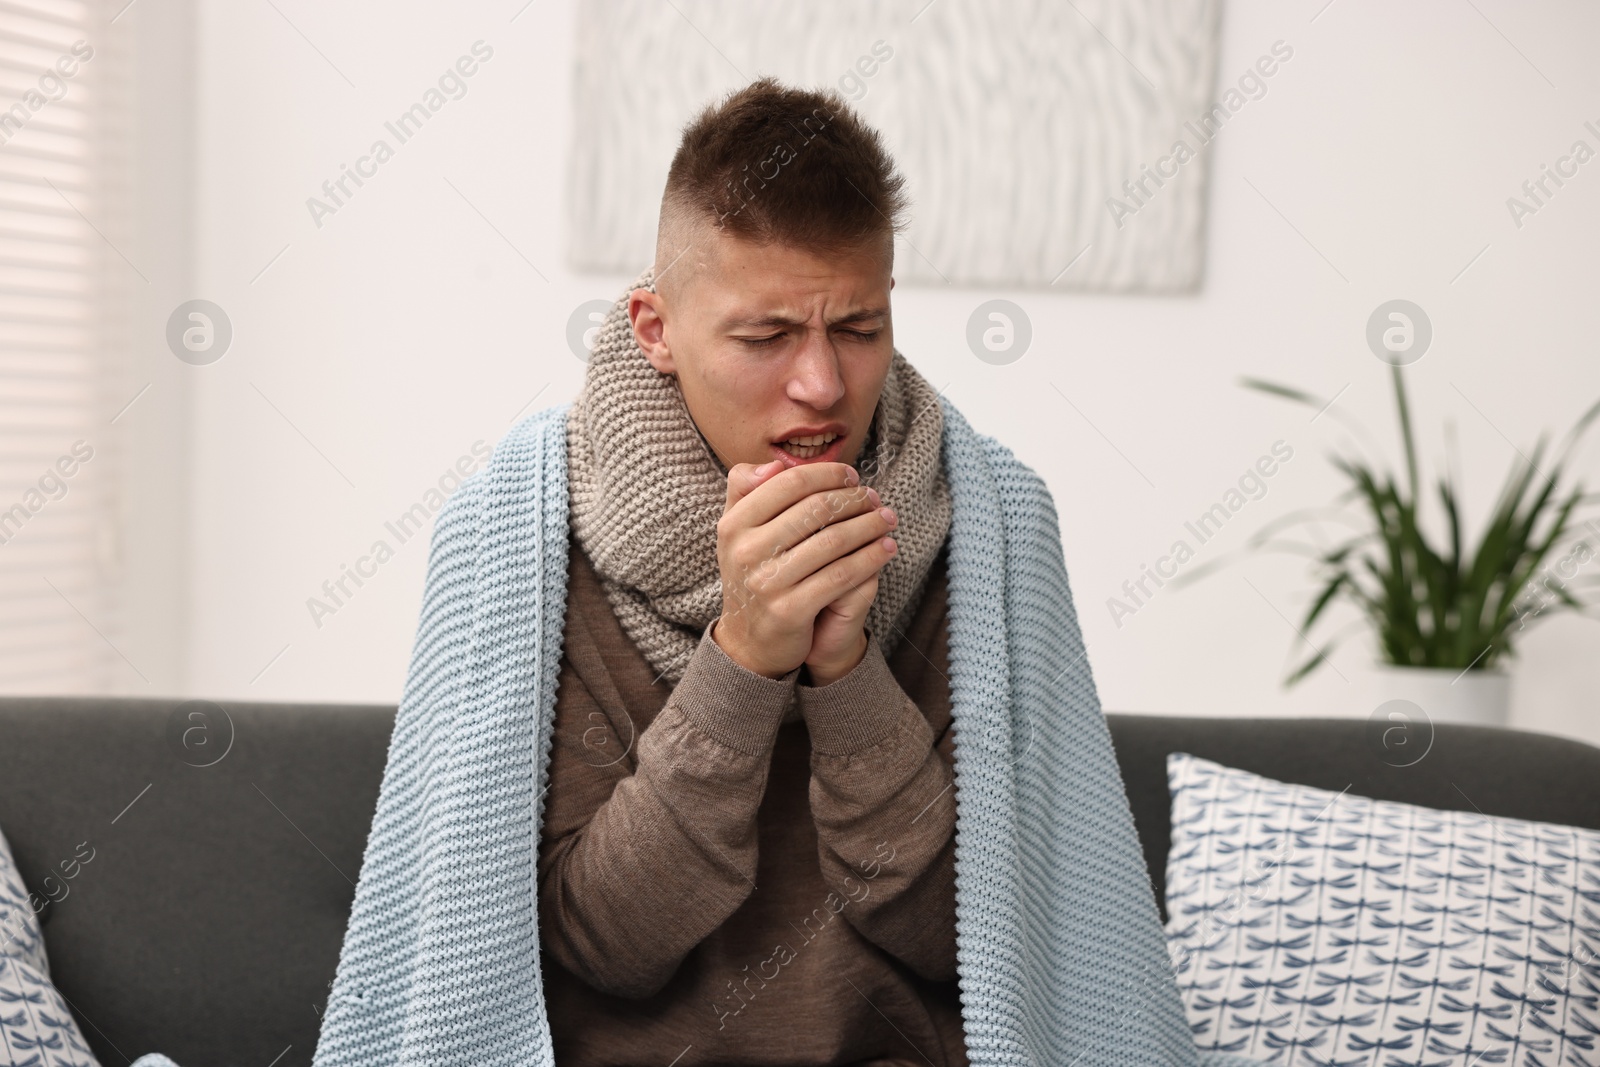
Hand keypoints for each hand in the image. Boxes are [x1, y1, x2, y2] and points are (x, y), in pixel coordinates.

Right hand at [712, 459, 899, 679]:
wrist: (749, 641)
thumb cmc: (753, 574)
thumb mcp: (738, 531)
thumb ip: (746, 489)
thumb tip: (777, 464)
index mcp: (733, 524)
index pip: (789, 483)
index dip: (827, 474)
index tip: (851, 476)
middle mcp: (745, 552)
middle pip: (815, 509)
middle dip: (854, 499)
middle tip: (875, 498)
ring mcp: (767, 582)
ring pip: (833, 541)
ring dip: (869, 526)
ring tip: (887, 519)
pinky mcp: (790, 610)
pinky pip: (842, 576)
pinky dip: (870, 558)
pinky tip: (886, 549)